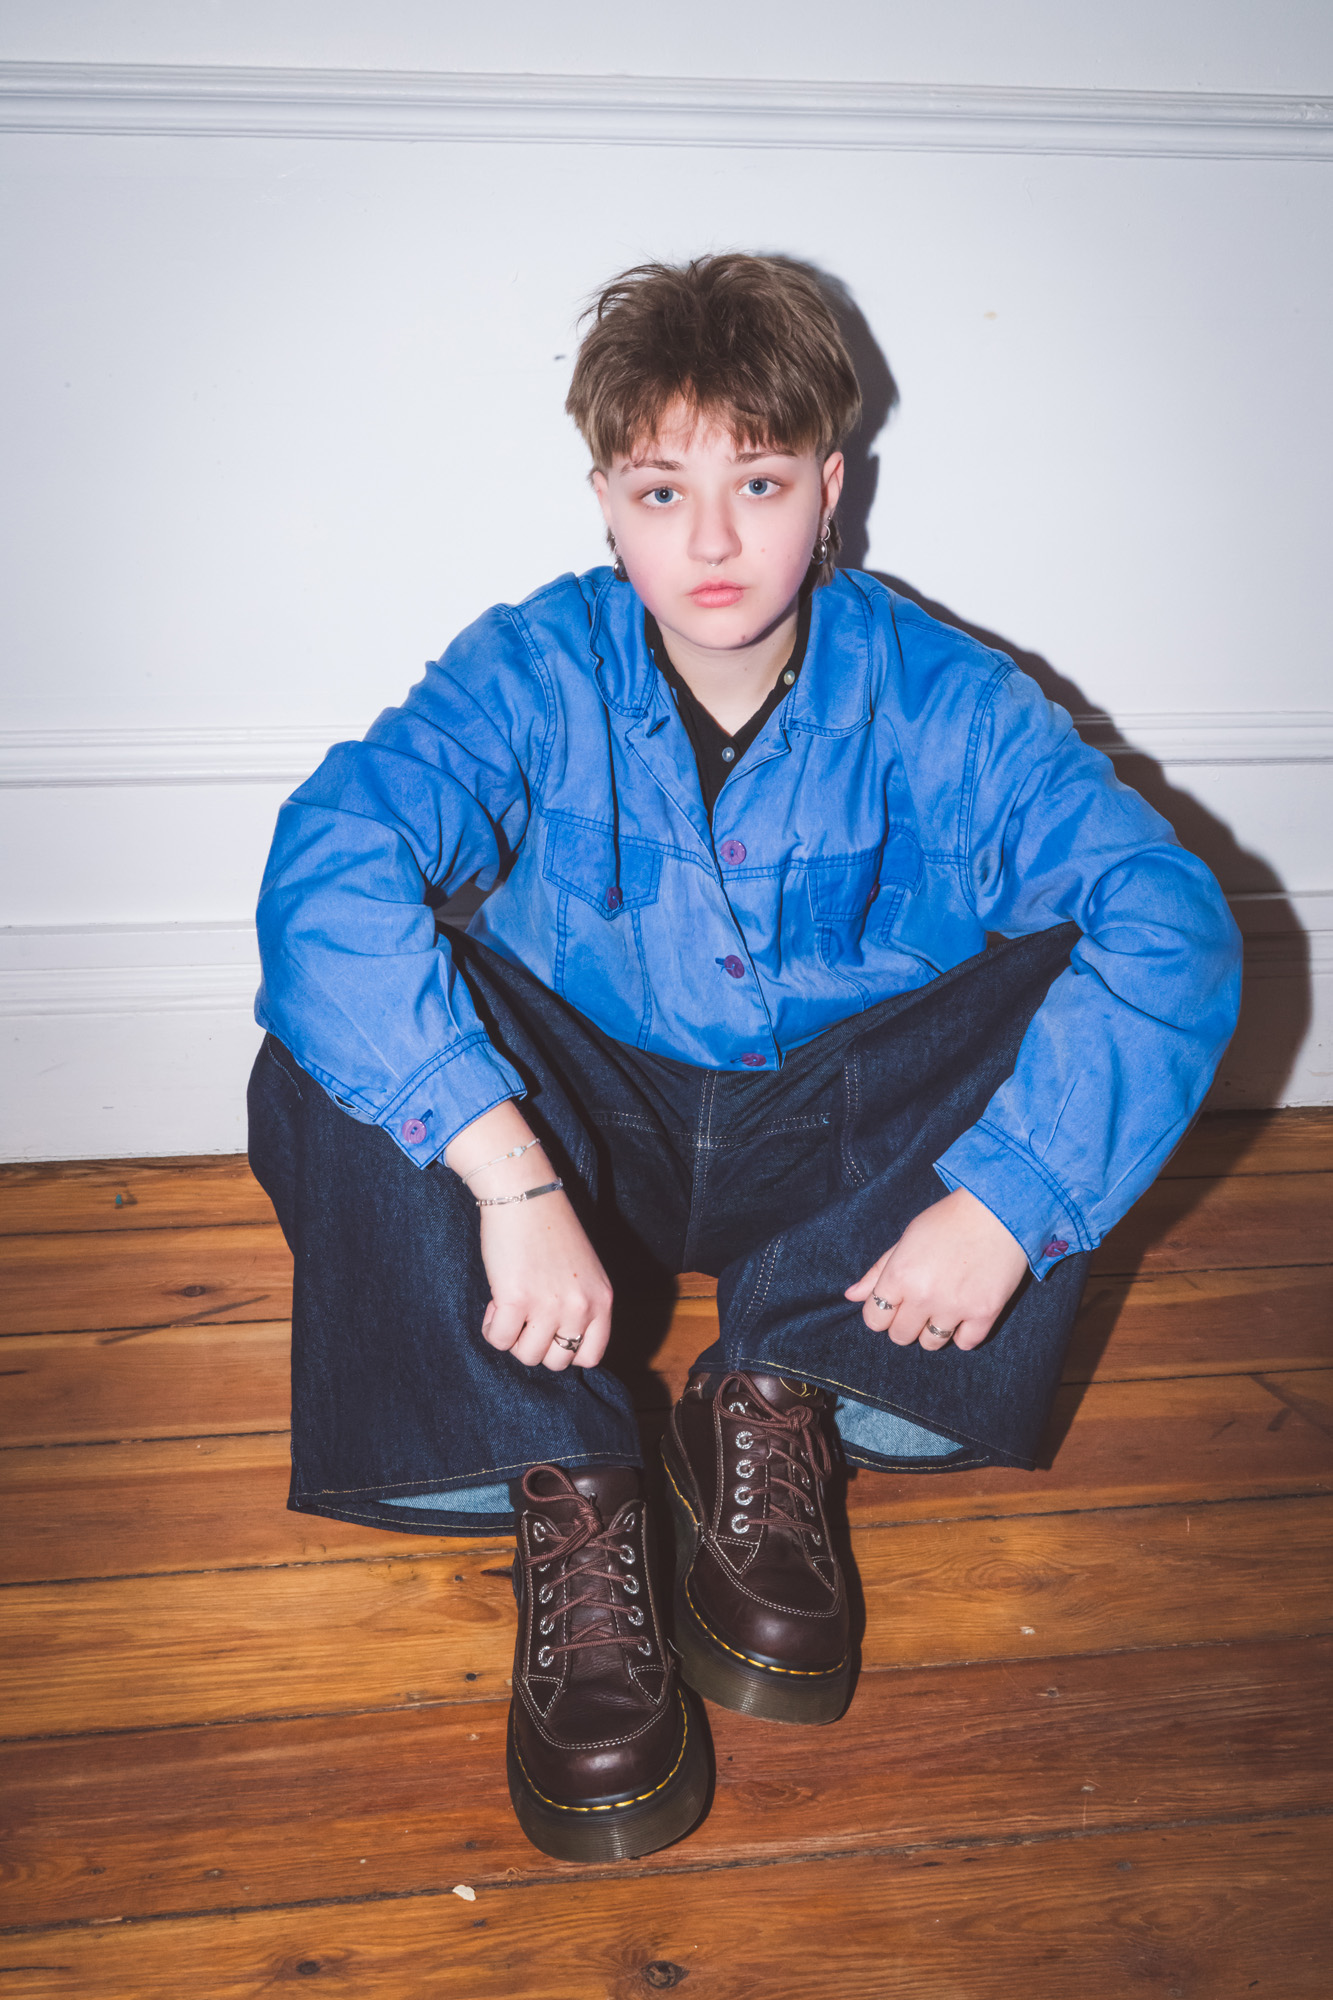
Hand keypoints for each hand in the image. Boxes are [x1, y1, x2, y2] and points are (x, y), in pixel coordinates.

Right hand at [445, 1103, 612, 1371]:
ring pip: (526, 1356)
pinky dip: (491, 1328)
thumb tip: (557, 1343)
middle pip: (555, 1361)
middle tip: (524, 1317)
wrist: (524, 1195)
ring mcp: (549, 1306)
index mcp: (602, 1300)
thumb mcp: (583, 1271)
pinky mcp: (516, 1301)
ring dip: (511, 1337)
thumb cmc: (550, 1229)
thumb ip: (580, 1305)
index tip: (548, 1334)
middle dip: (534, 1344)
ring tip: (508, 1307)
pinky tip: (494, 1302)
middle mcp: (580, 1308)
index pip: (590, 1356)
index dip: (564, 1350)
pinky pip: (498, 1340)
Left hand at [844, 1187, 1028, 1352]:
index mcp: (900, 1274)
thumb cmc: (948, 1220)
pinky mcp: (985, 1312)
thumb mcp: (906, 1239)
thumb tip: (851, 1296)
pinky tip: (965, 1313)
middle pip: (900, 1336)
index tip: (894, 1303)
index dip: (881, 1312)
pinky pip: (965, 1344)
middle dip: (906, 1323)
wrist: (998, 1210)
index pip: (874, 1319)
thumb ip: (878, 1271)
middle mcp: (924, 1295)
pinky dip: (964, 1334)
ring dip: (933, 1330)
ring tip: (943, 1307)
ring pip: (931, 1343)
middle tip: (921, 1303)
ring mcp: (955, 1307)